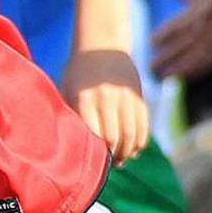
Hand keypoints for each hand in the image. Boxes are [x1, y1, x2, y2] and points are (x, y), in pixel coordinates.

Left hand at [62, 47, 150, 161]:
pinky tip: (133, 151)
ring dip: (127, 152)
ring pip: (132, 135)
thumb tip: (74, 147)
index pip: (94, 135)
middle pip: (115, 138)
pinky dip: (140, 142)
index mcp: (85, 98)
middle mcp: (108, 98)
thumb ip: (72, 116)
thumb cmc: (78, 72)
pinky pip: (143, 126)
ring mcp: (126, 97)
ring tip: (121, 161)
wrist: (103, 45)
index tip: (93, 165)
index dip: (96, 154)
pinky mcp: (139, 97)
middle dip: (113, 156)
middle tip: (108, 167)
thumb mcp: (68, 90)